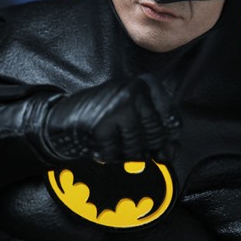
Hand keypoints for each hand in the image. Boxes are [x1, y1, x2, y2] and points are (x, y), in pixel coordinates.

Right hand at [37, 76, 180, 162]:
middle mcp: (135, 91)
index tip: (151, 138)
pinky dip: (107, 155)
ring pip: (138, 150)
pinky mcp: (102, 125)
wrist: (67, 115)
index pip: (173, 121)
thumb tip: (171, 153)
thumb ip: (157, 131)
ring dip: (123, 152)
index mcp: (147, 84)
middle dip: (142, 147)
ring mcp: (118, 107)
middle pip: (157, 137)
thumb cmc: (104, 114)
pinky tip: (101, 140)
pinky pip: (116, 156)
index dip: (165, 138)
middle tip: (124, 136)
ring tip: (112, 137)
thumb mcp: (135, 113)